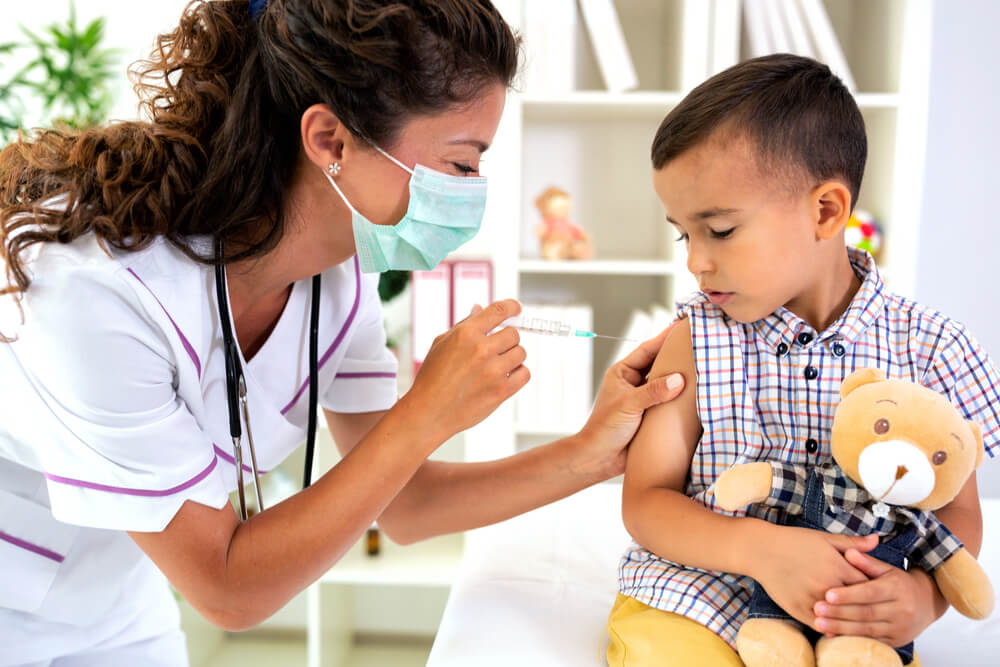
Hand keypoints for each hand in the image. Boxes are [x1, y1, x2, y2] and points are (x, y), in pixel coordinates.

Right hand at [403, 299, 526, 443]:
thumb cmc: (432, 378)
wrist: (428, 412)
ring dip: (512, 357)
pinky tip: (505, 376)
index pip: (499, 310)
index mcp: (466, 333)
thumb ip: (464, 325)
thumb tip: (479, 309)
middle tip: (496, 350)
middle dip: (506, 340)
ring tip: (497, 365)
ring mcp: (493, 371)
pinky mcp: (501, 391)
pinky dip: (518, 374)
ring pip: (521, 352)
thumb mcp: (441, 344)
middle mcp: (482, 349)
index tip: (516, 309)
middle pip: (513, 334)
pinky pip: (525, 373)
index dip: (512, 307)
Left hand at [573, 324, 685, 480]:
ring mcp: (644, 399)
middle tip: (698, 343)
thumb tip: (679, 379)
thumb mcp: (628, 405)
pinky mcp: (652, 416)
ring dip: (682, 378)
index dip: (664, 337)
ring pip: (667, 383)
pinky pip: (670, 402)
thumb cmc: (604, 429)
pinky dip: (682, 399)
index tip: (682, 325)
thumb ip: (653, 392)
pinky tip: (698, 395)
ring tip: (703, 366)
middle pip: (659, 364)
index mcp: (623, 373)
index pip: (647, 349)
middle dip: (677, 355)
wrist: (599, 459)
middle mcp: (634, 383)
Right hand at [751, 525, 878, 631]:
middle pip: (857, 605)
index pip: (869, 586)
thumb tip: (876, 540)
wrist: (761, 550)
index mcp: (838, 566)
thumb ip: (852, 543)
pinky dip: (830, 629)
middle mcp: (828, 584)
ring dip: (851, 623)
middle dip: (868, 610)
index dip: (877, 592)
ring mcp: (812, 598)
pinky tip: (837, 630)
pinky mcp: (798, 609)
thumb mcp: (824, 538)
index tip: (881, 596)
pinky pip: (820, 625)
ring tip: (861, 626)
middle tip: (877, 615)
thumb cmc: (793, 541)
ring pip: (840, 618)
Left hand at [814, 547, 941, 646]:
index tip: (827, 594)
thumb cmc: (898, 582)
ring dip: (841, 628)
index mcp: (897, 588)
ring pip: (867, 630)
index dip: (848, 594)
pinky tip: (833, 636)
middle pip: (866, 612)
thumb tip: (849, 552)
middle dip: (840, 612)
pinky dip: (851, 639)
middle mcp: (901, 610)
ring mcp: (899, 628)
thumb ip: (867, 562)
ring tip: (819, 623)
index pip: (870, 592)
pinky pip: (872, 642)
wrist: (927, 603)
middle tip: (817, 609)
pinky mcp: (896, 642)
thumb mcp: (886, 569)